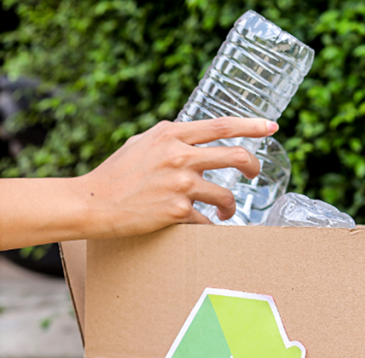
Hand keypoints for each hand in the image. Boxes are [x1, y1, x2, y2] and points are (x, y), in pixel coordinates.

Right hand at [81, 117, 277, 236]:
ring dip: (230, 207)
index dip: (252, 125)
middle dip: (252, 167)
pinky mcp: (178, 210)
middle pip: (236, 156)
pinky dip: (208, 224)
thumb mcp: (141, 143)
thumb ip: (169, 138)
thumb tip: (192, 134)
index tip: (272, 126)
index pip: (222, 125)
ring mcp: (180, 183)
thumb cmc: (116, 174)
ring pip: (226, 195)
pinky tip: (202, 226)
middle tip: (254, 175)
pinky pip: (207, 220)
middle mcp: (179, 156)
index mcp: (171, 135)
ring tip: (225, 212)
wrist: (93, 203)